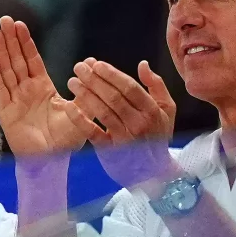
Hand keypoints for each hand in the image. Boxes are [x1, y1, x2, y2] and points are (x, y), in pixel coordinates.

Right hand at [0, 16, 96, 155]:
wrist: (54, 161)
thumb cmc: (66, 140)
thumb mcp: (81, 110)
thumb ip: (85, 89)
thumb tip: (90, 63)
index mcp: (43, 89)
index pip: (32, 60)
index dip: (25, 43)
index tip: (20, 25)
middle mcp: (27, 92)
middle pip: (16, 60)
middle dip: (10, 40)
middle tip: (4, 19)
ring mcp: (15, 101)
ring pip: (6, 70)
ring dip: (0, 51)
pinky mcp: (6, 113)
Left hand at [68, 58, 177, 190]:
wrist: (154, 172)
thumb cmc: (157, 135)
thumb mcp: (166, 110)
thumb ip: (156, 85)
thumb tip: (143, 65)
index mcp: (152, 111)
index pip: (129, 87)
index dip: (111, 74)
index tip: (96, 64)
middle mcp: (139, 124)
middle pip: (113, 97)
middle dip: (94, 80)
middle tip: (79, 67)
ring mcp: (124, 138)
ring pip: (102, 112)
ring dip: (85, 94)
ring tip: (72, 82)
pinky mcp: (110, 151)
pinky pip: (93, 132)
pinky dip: (80, 119)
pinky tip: (69, 106)